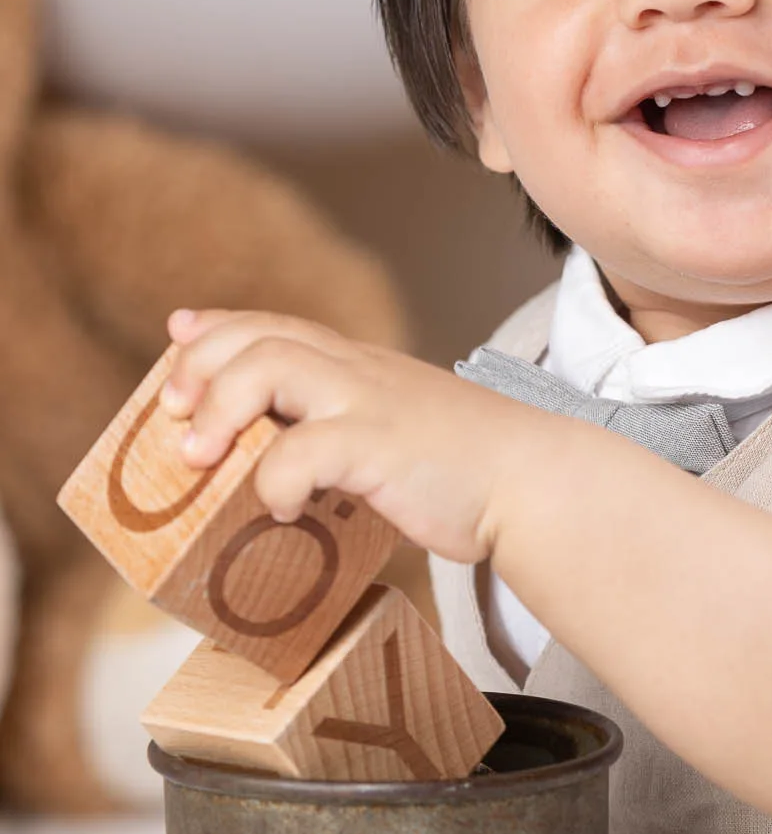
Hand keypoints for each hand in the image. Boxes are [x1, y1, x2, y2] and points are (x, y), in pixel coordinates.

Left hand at [159, 308, 536, 564]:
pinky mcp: (381, 447)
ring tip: (199, 458)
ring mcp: (370, 403)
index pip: (276, 324)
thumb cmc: (466, 469)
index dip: (219, 327)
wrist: (534, 481)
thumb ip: (351, 426)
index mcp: (361, 366)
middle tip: (174, 416)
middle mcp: (359, 372)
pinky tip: (282, 509)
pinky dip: (276, 481)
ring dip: (221, 408)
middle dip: (201, 368)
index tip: (180, 336)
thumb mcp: (401, 426)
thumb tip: (292, 462)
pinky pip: (306, 452)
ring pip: (272, 367)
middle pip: (260, 336)